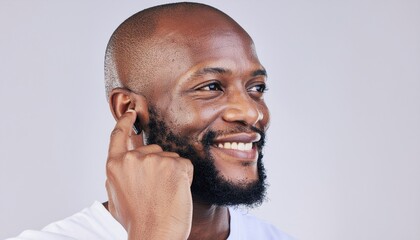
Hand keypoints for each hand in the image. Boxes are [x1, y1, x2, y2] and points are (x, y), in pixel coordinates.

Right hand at [105, 109, 193, 239]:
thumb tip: (125, 164)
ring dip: (172, 172)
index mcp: (115, 166)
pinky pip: (185, 165)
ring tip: (165, 194)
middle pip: (152, 149)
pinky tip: (176, 193)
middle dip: (158, 165)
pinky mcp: (176, 165)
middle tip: (156, 190)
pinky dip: (185, 178)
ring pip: (170, 158)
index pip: (118, 136)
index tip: (130, 112)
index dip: (125, 122)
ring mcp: (155, 160)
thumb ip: (119, 175)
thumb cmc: (137, 221)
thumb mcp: (116, 197)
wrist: (154, 235)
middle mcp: (133, 158)